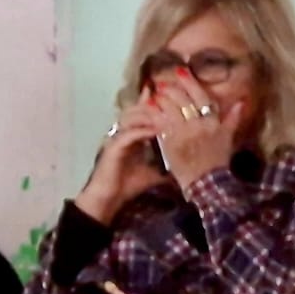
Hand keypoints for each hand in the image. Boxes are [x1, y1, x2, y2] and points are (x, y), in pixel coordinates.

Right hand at [76, 87, 170, 222]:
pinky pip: (129, 133)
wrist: (109, 199)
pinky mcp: (113, 147)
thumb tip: (186, 166)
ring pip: (132, 117)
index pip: (142, 112)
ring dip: (150, 114)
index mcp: (131, 135)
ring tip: (168, 114)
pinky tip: (157, 130)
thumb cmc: (128, 185)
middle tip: (172, 101)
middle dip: (154, 104)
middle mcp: (122, 132)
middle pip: (137, 109)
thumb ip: (166, 164)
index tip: (171, 93)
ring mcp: (116, 138)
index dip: (154, 102)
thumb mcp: (153, 172)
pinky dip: (143, 130)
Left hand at [149, 68, 241, 189]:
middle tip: (163, 83)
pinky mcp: (170, 143)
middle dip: (171, 88)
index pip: (200, 95)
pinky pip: (159, 123)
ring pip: (169, 108)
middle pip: (182, 99)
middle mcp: (198, 125)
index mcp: (213, 122)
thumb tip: (241, 102)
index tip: (180, 70)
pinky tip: (148, 107)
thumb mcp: (228, 139)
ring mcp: (183, 133)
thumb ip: (232, 119)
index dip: (189, 81)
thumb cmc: (218, 162)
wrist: (206, 184)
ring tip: (154, 94)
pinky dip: (153, 113)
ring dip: (160, 98)